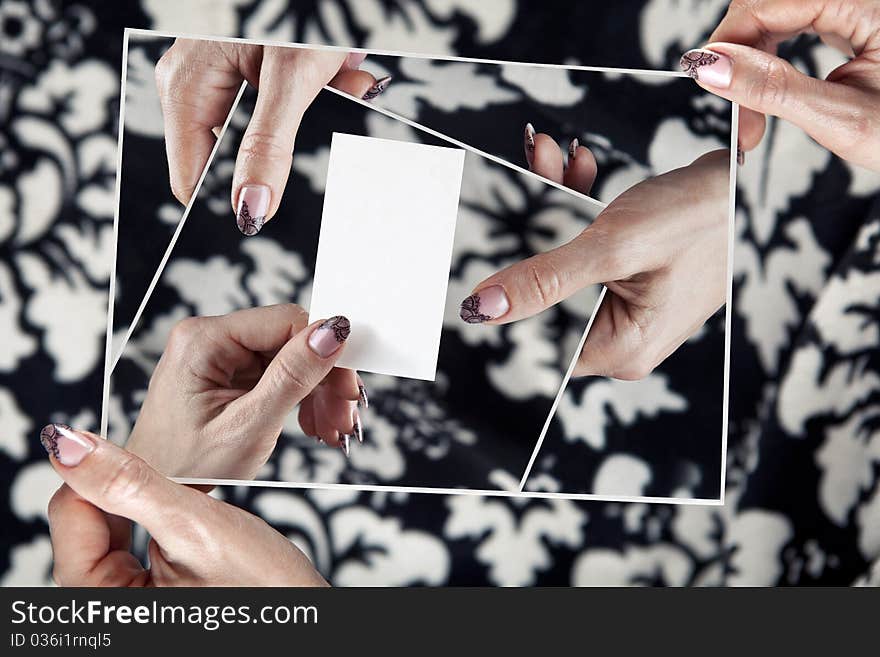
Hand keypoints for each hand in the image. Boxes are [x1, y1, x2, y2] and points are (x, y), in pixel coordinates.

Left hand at [42, 424, 325, 585]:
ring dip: (150, 503)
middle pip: (88, 520)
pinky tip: (193, 523)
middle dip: (134, 492)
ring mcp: (126, 601)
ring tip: (195, 509)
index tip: (157, 463)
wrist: (306, 615)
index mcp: (99, 602)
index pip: (70, 511)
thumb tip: (67, 445)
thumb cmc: (265, 592)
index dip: (114, 473)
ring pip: (113, 526)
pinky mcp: (147, 593)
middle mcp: (104, 606)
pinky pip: (134, 542)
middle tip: (187, 495)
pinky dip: (161, 521)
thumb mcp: (196, 528)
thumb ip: (130, 486)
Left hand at [126, 304, 364, 478]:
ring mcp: (219, 354)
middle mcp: (209, 338)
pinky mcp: (229, 371)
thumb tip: (331, 332)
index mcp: (203, 340)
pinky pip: (278, 372)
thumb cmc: (183, 469)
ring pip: (291, 357)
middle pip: (291, 339)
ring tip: (330, 428)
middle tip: (343, 416)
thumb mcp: (247, 426)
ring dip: (317, 393)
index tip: (347, 388)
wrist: (158, 493)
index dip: (325, 351)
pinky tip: (312, 423)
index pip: (286, 320)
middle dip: (323, 379)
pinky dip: (301, 398)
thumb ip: (292, 376)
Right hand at [155, 39, 389, 231]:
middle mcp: (200, 79)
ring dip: (317, 107)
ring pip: (276, 123)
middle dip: (288, 143)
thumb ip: (267, 146)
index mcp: (187, 86)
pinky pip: (293, 96)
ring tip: (338, 74)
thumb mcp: (287, 79)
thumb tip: (250, 208)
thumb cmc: (299, 4)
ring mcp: (231, 69)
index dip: (227, 198)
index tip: (264, 211)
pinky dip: (326, 86)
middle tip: (318, 112)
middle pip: (239, 149)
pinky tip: (343, 66)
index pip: (190, 176)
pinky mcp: (262, 62)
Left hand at [460, 126, 727, 379]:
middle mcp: (626, 337)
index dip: (512, 304)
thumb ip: (546, 280)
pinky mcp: (635, 280)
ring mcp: (632, 308)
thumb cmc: (699, 216)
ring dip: (553, 214)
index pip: (542, 344)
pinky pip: (589, 253)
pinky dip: (577, 211)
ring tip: (550, 159)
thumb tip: (485, 308)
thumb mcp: (613, 248)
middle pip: (552, 300)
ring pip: (566, 268)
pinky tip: (574, 169)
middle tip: (524, 185)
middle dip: (532, 242)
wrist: (745, 180)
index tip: (485, 256)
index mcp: (622, 348)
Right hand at [679, 0, 879, 170]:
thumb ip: (773, 89)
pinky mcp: (849, 18)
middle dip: (739, 56)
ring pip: (774, 15)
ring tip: (751, 114)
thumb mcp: (840, 118)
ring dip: (749, 61)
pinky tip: (767, 90)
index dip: (731, 41)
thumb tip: (711, 67)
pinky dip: (769, 60)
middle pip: (768, 4)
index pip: (771, 1)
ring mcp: (854, 6)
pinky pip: (791, 24)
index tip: (708, 83)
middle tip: (736, 113)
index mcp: (870, 4)